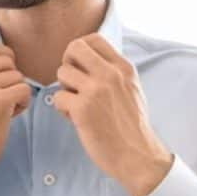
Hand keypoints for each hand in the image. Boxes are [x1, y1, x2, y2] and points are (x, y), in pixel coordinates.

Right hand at [0, 41, 30, 195]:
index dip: (4, 57)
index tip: (4, 74)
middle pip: (7, 61)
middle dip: (10, 79)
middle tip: (2, 99)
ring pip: (18, 76)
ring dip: (16, 93)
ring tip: (2, 111)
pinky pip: (24, 89)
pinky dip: (22, 104)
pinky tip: (9, 117)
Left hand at [51, 34, 172, 195]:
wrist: (138, 156)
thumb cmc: (132, 127)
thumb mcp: (132, 89)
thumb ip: (114, 73)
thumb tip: (92, 60)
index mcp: (123, 68)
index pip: (94, 39)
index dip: (80, 51)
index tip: (81, 68)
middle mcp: (110, 74)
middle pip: (74, 48)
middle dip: (67, 63)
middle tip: (72, 83)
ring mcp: (96, 90)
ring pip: (62, 72)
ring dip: (64, 89)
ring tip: (76, 106)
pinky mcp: (82, 109)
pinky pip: (58, 97)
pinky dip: (63, 110)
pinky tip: (75, 120)